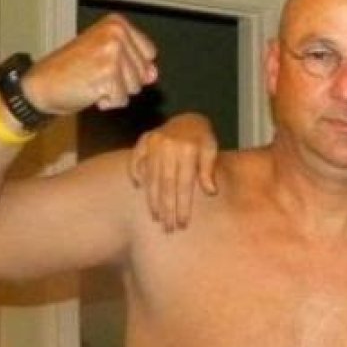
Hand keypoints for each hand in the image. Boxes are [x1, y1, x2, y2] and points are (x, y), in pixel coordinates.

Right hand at [22, 13, 156, 115]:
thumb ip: (137, 63)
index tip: (108, 62)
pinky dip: (109, 102)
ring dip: (116, 92)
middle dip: (125, 81)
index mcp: (118, 23)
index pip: (150, 54)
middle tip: (97, 73)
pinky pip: (122, 99)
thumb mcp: (110, 58)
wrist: (44, 83)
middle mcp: (116, 33)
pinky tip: (92, 91)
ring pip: (135, 87)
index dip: (133, 66)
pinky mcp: (108, 74)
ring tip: (94, 81)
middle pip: (144, 72)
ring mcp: (112, 53)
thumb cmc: (75, 70)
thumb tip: (153, 75)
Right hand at [129, 112, 218, 230]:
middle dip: (167, 208)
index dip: (183, 205)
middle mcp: (168, 147)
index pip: (184, 184)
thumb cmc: (202, 139)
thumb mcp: (211, 150)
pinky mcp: (144, 140)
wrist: (188, 119)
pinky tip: (138, 187)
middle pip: (166, 184)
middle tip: (168, 227)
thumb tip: (210, 192)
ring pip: (151, 176)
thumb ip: (209, 170)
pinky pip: (136, 159)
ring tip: (156, 217)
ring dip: (152, 198)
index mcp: (188, 150)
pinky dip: (135, 172)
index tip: (182, 223)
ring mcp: (154, 143)